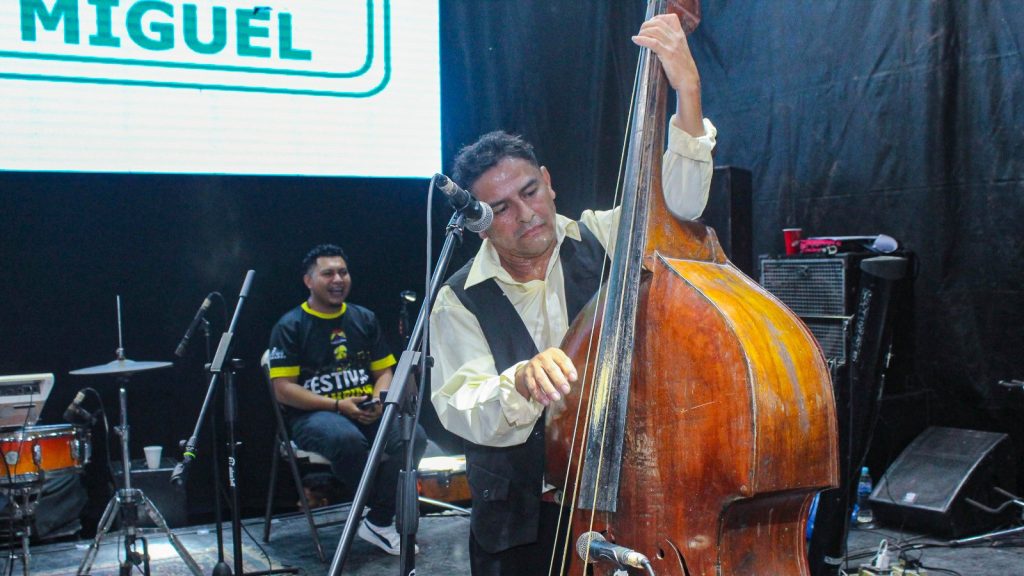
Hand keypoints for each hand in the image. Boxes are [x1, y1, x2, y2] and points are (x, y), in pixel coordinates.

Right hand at [337, 395, 380, 424]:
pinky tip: (363, 412)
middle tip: (371, 409)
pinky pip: (359, 419)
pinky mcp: (353, 417)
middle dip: (368, 414)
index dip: (369, 411)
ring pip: (362, 419)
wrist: (338, 406)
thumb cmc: (345, 402)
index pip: (365, 413)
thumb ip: (360, 398)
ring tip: (368, 411)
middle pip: (364, 417)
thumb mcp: (353, 399)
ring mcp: (354, 417)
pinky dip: (362, 417)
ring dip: (365, 416)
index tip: (371, 407)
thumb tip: (366, 397)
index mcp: (356, 411)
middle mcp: (355, 415)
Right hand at [515, 347, 577, 405]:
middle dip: (559, 381)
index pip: (562, 360)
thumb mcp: (559, 363)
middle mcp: (542, 357)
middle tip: (566, 391)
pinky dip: (539, 395)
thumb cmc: (551, 366)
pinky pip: (533, 386)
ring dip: (549, 389)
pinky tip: (546, 401)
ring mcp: (533, 366)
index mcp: (553, 353)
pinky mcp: (527, 376)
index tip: (574, 379)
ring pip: (541, 378)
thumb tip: (571, 380)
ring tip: (556, 398)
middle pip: (551, 369)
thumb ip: (566, 370)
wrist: (531, 366)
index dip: (569, 369)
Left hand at [632, 14, 703, 135]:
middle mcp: (677, 38)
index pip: (672, 18)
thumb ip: (671, 46)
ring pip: (655, 31)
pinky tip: (635, 40)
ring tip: (637, 37)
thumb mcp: (679, 53)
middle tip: (641, 32)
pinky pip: (653, 43)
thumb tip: (656, 43)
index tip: (650, 23)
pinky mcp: (668, 54)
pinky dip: (642, 40)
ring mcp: (672, 46)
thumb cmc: (682, 70)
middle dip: (646, 25)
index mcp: (681, 37)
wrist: (689, 81)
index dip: (658, 18)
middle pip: (659, 23)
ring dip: (643, 32)